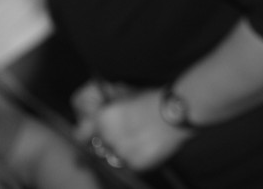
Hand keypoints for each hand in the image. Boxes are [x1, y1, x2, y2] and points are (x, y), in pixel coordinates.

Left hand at [73, 82, 191, 170]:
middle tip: (132, 132)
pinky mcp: (136, 163)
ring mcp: (122, 152)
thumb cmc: (155, 100)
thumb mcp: (127, 96)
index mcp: (103, 118)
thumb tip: (85, 127)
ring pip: (115, 158)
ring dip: (125, 151)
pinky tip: (151, 144)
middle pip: (100, 147)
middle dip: (112, 142)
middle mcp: (108, 137)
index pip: (83, 135)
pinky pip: (131, 165)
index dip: (92, 134)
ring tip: (143, 137)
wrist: (179, 110)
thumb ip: (106, 110)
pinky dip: (139, 157)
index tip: (100, 133)